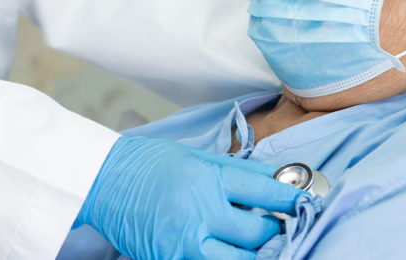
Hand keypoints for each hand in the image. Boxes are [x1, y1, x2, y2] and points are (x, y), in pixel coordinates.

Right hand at [74, 136, 304, 259]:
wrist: (102, 181)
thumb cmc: (147, 163)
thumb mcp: (195, 155)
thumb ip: (236, 170)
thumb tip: (273, 178)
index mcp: (205, 179)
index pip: (262, 191)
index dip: (289, 197)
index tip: (303, 200)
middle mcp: (199, 214)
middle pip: (257, 231)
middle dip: (274, 228)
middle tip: (278, 223)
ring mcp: (183, 244)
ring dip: (257, 253)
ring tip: (261, 244)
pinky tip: (232, 253)